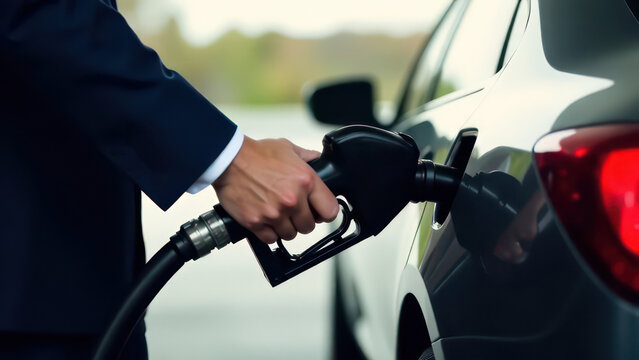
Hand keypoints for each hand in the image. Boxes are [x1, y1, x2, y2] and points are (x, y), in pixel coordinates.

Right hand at [212, 136, 338, 243]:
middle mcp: (292, 199)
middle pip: (309, 226)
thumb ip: (307, 156)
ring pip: (290, 234)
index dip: (324, 213)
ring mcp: (274, 213)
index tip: (318, 212)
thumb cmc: (255, 154)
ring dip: (285, 227)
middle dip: (302, 220)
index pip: (330, 210)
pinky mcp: (256, 222)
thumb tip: (318, 159)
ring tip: (276, 213)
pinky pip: (271, 239)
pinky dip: (269, 233)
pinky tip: (265, 219)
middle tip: (292, 211)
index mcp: (305, 180)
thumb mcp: (287, 148)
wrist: (227, 160)